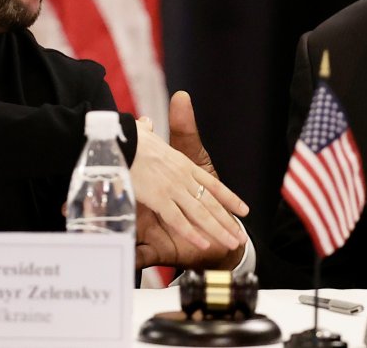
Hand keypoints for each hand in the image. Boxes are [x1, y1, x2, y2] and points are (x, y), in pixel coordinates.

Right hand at [128, 92, 247, 258]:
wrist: (122, 136)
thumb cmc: (132, 136)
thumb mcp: (146, 133)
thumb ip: (149, 133)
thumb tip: (147, 124)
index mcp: (184, 164)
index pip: (213, 184)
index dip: (229, 198)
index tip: (244, 209)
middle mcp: (183, 177)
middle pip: (211, 203)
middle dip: (227, 221)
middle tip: (240, 236)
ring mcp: (173, 188)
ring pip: (201, 213)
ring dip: (217, 230)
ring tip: (232, 243)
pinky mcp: (158, 198)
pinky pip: (179, 219)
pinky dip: (192, 232)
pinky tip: (204, 243)